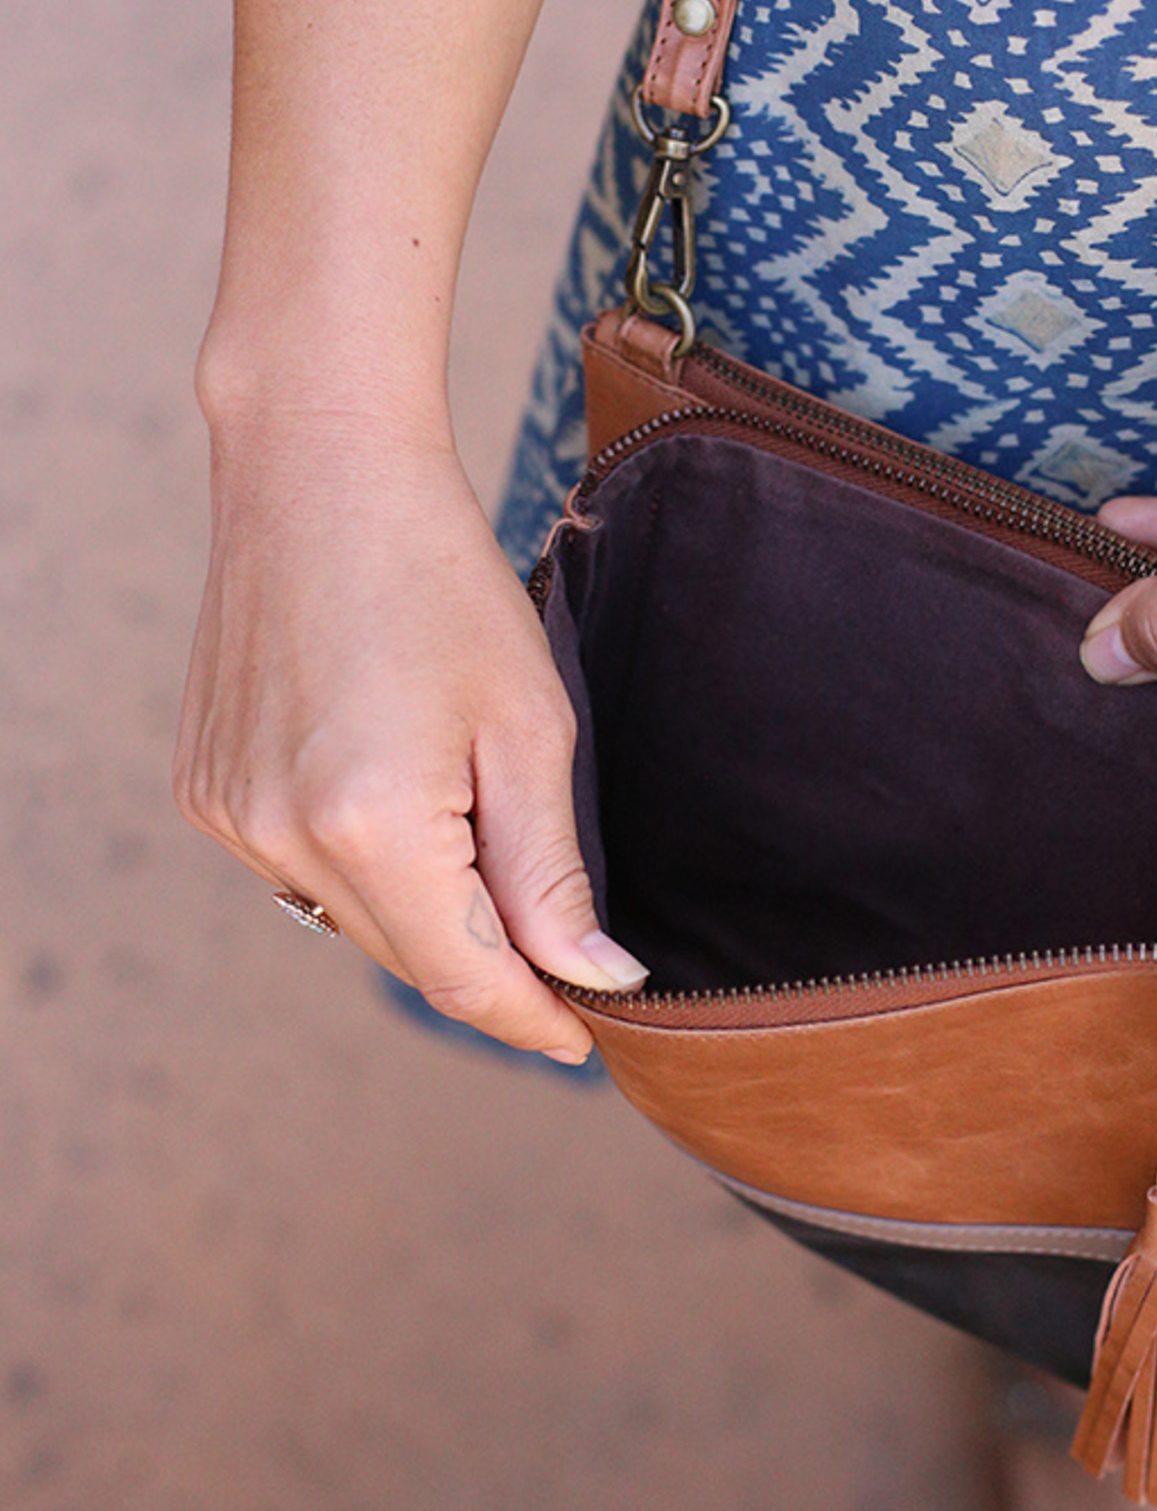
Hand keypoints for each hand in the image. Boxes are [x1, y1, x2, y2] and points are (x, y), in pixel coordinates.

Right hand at [175, 411, 644, 1059]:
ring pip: (354, 920)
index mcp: (370, 822)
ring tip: (477, 828)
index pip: (465, 978)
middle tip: (565, 943)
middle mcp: (280, 835)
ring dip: (426, 910)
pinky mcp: (207, 793)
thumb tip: (595, 977)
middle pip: (409, 956)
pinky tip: (397, 791)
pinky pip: (302, 871)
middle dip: (492, 961)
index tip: (590, 1037)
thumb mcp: (528, 725)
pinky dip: (363, 863)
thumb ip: (552, 869)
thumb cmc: (440, 580)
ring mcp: (232, 817)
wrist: (318, 473)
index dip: (535, 1019)